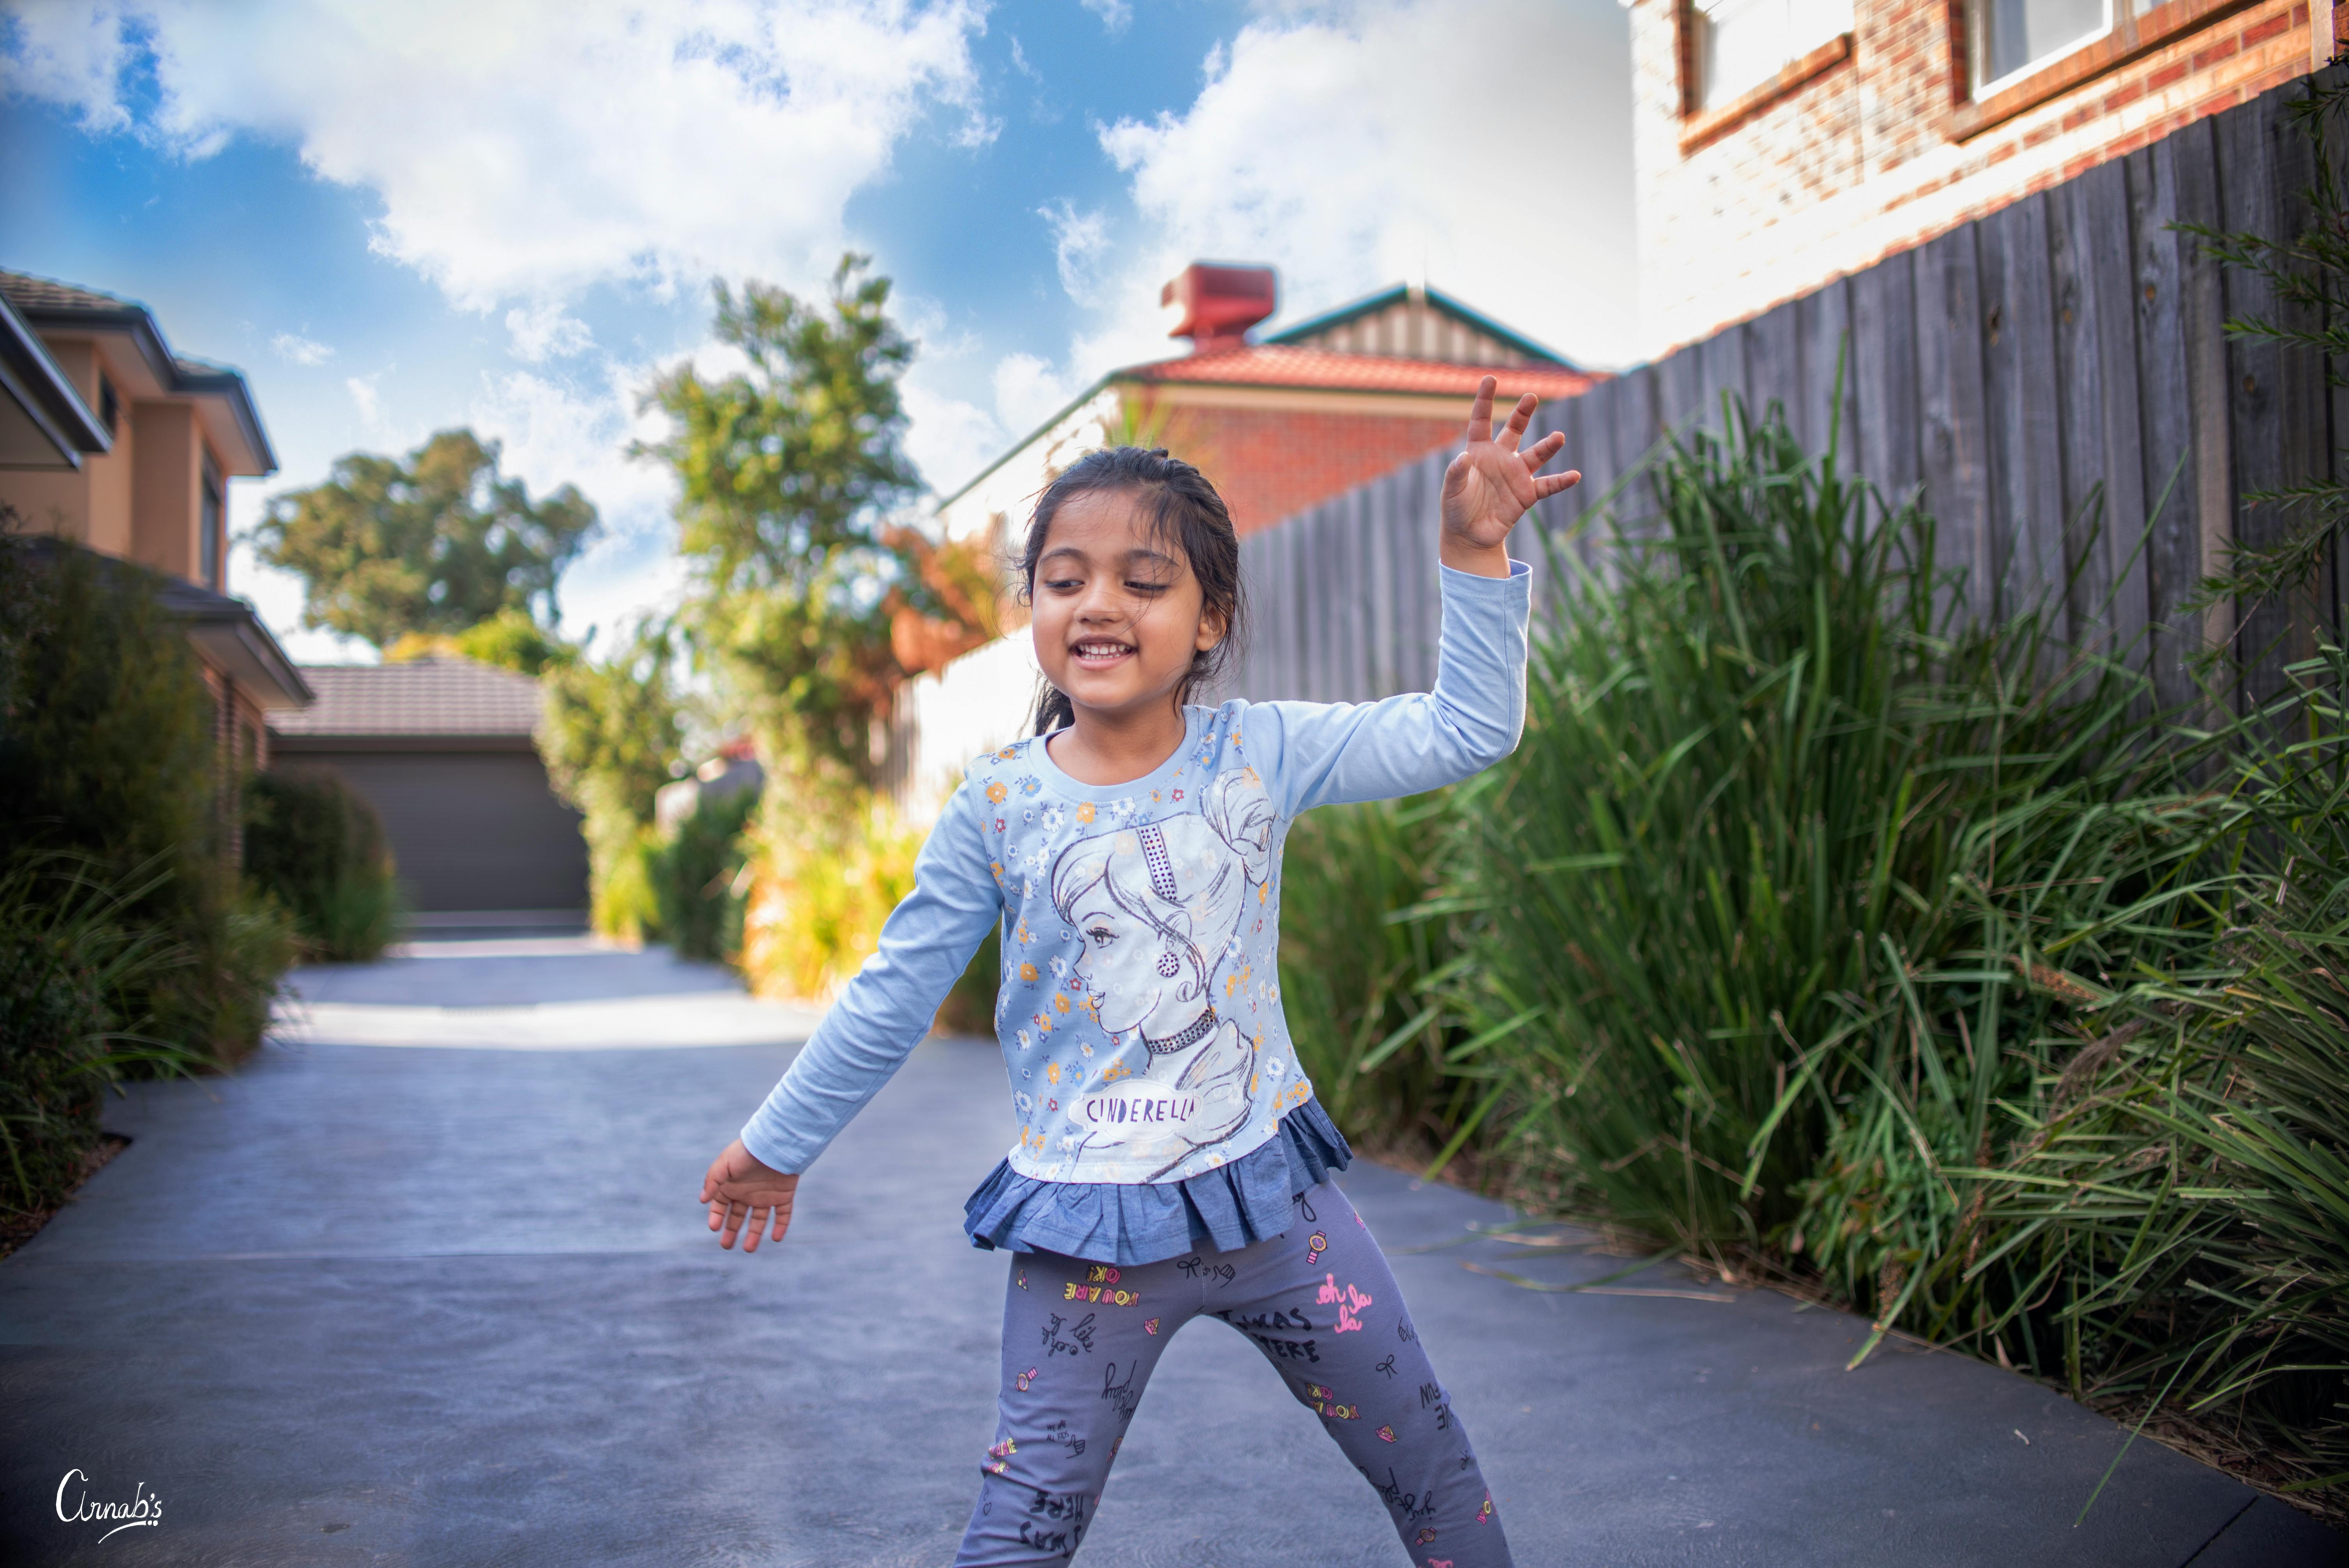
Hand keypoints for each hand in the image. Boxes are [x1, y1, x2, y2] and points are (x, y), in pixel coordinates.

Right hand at [700, 1138, 799, 1252]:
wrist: (775, 1143)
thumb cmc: (746, 1152)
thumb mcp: (724, 1164)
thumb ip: (712, 1181)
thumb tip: (702, 1200)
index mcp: (732, 1186)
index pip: (720, 1207)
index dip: (716, 1217)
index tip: (714, 1227)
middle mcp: (747, 1193)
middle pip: (738, 1217)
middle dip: (731, 1231)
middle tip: (726, 1246)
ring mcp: (765, 1196)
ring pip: (759, 1220)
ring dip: (754, 1235)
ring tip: (748, 1249)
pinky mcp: (783, 1196)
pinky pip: (783, 1214)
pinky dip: (781, 1226)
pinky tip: (776, 1238)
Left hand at [1439, 376, 1579, 576]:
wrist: (1469, 535)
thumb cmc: (1456, 508)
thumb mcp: (1451, 491)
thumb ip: (1456, 473)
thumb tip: (1462, 457)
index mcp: (1479, 451)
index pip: (1481, 421)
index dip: (1485, 401)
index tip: (1491, 379)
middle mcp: (1501, 458)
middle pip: (1515, 430)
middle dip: (1523, 413)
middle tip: (1531, 397)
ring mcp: (1517, 474)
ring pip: (1536, 454)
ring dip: (1548, 446)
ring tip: (1559, 437)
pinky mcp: (1527, 494)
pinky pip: (1548, 485)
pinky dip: (1561, 481)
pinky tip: (1574, 475)